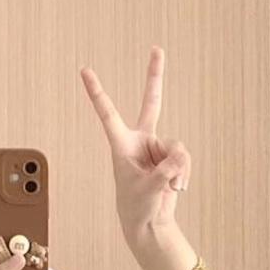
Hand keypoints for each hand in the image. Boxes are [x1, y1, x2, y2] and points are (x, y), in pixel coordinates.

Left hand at [79, 44, 191, 241]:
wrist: (150, 221)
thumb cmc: (138, 206)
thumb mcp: (148, 190)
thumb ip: (165, 170)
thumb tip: (180, 154)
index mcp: (121, 144)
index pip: (108, 113)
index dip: (97, 92)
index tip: (85, 70)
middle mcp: (141, 140)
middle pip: (151, 102)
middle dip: (155, 75)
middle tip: (158, 48)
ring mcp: (158, 147)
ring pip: (177, 146)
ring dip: (177, 168)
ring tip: (169, 186)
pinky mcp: (172, 156)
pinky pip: (184, 157)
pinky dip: (183, 172)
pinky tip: (177, 186)